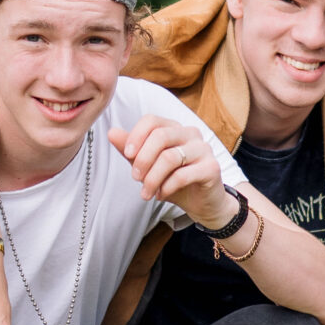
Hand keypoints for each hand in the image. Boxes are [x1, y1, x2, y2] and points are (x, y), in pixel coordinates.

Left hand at [110, 115, 234, 225]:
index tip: (128, 155)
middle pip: (161, 136)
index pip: (152, 120)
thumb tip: (112, 132)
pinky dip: (166, 187)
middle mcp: (191, 134)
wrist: (202, 203)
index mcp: (175, 128)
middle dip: (143, 159)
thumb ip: (132, 150)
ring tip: (146, 193)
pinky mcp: (212, 168)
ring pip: (170, 157)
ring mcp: (203, 149)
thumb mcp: (148, 167)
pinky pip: (183, 175)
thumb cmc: (175, 181)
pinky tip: (161, 195)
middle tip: (135, 178)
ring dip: (153, 178)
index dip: (136, 136)